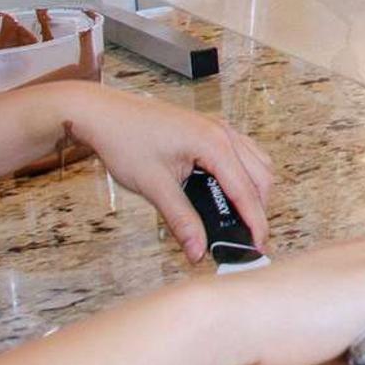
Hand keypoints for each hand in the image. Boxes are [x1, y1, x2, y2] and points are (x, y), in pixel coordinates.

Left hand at [55, 83, 274, 261]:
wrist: (104, 113)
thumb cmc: (125, 140)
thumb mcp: (154, 186)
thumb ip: (181, 220)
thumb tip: (198, 251)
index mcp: (213, 143)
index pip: (246, 191)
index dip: (255, 222)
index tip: (257, 246)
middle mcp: (222, 132)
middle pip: (260, 177)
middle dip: (258, 209)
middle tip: (247, 237)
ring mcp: (218, 127)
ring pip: (257, 163)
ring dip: (254, 191)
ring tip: (239, 218)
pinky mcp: (210, 128)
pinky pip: (243, 153)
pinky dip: (244, 176)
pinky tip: (227, 192)